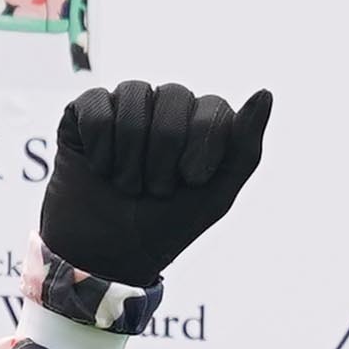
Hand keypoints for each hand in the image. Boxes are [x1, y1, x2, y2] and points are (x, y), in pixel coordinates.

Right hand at [39, 79, 273, 288]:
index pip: (212, 107)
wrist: (105, 256)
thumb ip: (245, 147)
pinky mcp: (83, 113)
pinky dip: (100, 143)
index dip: (201, 145)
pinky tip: (100, 168)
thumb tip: (265, 93)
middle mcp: (162, 108)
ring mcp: (123, 107)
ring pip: (134, 93)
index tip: (190, 182)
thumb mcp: (215, 195)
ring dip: (131, 151)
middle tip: (155, 189)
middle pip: (173, 94)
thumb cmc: (165, 226)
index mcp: (199, 123)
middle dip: (164, 153)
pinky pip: (97, 103)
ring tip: (126, 184)